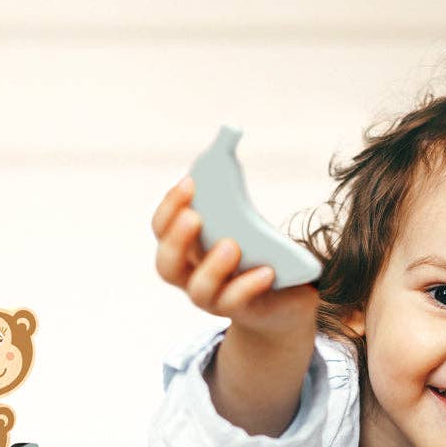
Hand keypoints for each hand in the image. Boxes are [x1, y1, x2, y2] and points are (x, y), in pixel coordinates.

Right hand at [152, 176, 318, 338]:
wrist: (284, 299)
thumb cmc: (257, 252)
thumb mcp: (244, 222)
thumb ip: (231, 190)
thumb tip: (230, 135)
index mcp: (185, 250)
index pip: (161, 229)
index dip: (169, 207)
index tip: (189, 182)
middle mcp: (191, 277)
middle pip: (167, 265)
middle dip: (176, 239)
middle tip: (194, 217)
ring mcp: (214, 299)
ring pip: (199, 290)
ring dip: (211, 267)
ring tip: (230, 246)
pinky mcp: (243, 311)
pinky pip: (238, 303)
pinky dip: (249, 286)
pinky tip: (266, 271)